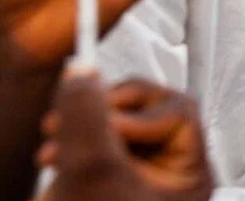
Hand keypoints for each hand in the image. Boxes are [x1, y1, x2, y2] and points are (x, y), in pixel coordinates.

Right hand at [35, 71, 212, 200]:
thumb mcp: (92, 172)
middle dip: (105, 113)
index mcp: (191, 176)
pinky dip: (76, 140)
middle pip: (152, 111)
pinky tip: (53, 156)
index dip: (136, 112)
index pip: (179, 114)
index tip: (99, 122)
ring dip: (85, 125)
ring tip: (53, 146)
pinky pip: (101, 139)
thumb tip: (84, 69)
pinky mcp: (110, 176)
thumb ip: (89, 118)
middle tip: (67, 122)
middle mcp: (173, 174)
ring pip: (122, 122)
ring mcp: (141, 175)